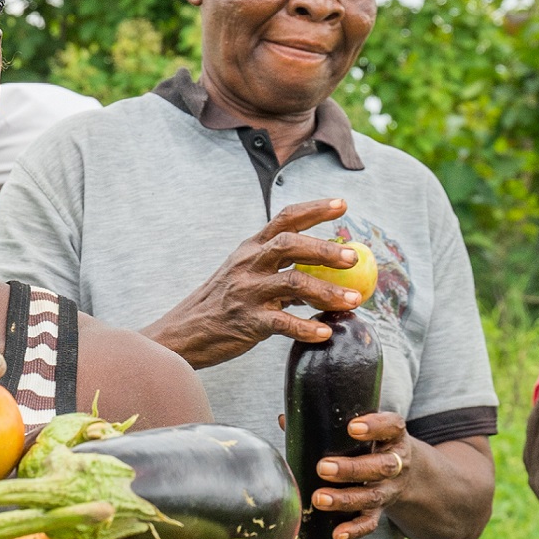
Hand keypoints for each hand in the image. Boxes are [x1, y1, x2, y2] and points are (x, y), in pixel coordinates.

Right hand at [145, 199, 366, 370]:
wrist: (185, 333)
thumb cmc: (223, 303)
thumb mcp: (245, 273)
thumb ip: (280, 267)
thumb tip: (326, 267)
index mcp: (251, 248)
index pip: (285, 219)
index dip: (315, 209)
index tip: (343, 205)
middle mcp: (249, 264)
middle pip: (289, 244)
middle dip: (324, 249)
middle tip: (353, 257)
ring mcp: (247, 292)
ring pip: (292, 283)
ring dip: (326, 291)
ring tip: (353, 300)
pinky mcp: (247, 321)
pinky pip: (281, 324)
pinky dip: (305, 328)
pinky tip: (324, 333)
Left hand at [316, 413, 412, 538]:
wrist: (405, 473)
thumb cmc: (374, 445)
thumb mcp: (364, 431)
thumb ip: (332, 426)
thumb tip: (285, 420)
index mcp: (393, 437)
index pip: (392, 426)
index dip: (375, 427)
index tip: (352, 427)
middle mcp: (396, 464)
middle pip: (382, 466)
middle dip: (352, 469)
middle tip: (323, 468)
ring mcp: (389, 489)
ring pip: (372, 496)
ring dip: (345, 499)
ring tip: (319, 499)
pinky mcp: (380, 510)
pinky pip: (370, 522)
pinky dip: (354, 529)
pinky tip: (337, 533)